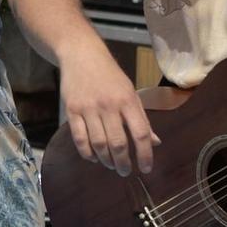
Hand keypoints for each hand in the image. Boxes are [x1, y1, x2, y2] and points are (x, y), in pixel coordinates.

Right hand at [62, 47, 159, 175]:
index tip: (146, 169)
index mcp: (128, 100)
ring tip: (110, 164)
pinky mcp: (71, 110)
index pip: (140, 133)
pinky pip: (79, 138)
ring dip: (106, 159)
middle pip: (118, 143)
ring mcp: (88, 108)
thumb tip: (155, 143)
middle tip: (125, 171)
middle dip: (123, 163)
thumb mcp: (131, 92)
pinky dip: (87, 152)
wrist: (81, 55)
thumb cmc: (110, 76)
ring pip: (98, 143)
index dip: (145, 154)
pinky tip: (93, 156)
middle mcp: (109, 105)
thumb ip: (141, 119)